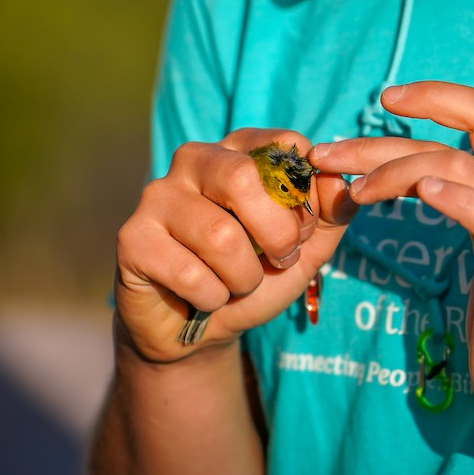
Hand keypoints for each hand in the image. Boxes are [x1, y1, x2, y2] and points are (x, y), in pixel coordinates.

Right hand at [115, 128, 355, 362]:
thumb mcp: (307, 245)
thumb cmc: (255, 273)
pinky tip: (204, 296)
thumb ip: (332, 211)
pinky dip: (214, 297)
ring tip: (237, 282)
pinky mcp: (132, 238)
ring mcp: (157, 195)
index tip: (304, 230)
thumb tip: (341, 183)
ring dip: (246, 277)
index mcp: (241, 149)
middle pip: (243, 178)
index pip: (285, 145)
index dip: (305, 198)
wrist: (202, 329)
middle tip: (279, 260)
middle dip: (277, 234)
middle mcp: (195, 159)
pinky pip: (191, 274)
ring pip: (220, 236)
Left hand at [310, 82, 473, 435]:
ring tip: (349, 191)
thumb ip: (464, 201)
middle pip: (467, 129)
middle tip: (331, 150)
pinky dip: (454, 198)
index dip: (440, 94)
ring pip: (460, 168)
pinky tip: (419, 192)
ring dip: (396, 170)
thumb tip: (412, 174)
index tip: (388, 98)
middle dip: (393, 131)